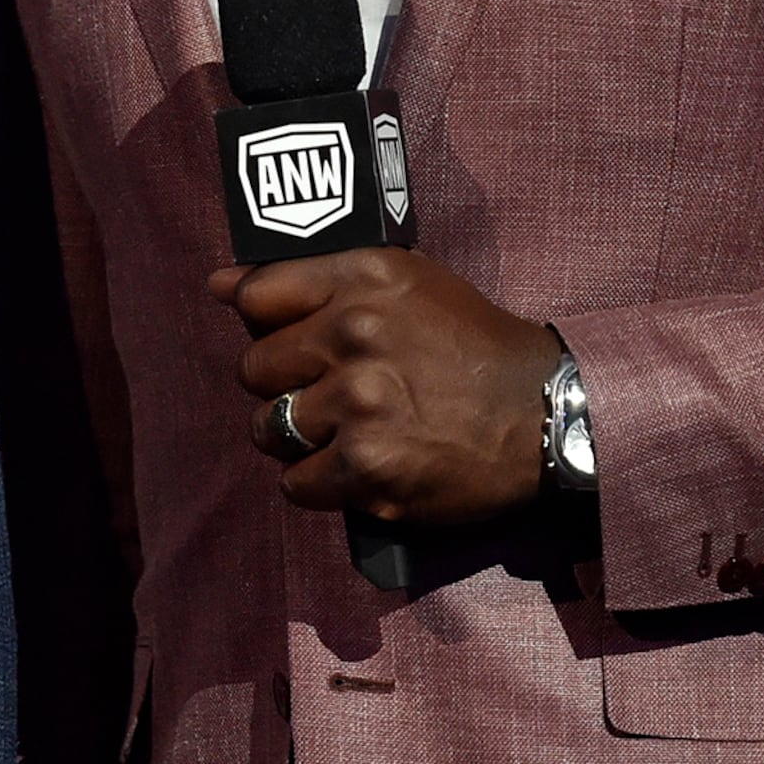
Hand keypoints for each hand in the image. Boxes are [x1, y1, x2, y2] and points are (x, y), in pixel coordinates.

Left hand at [215, 248, 564, 525]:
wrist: (545, 412)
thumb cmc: (472, 344)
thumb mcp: (405, 282)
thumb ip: (314, 279)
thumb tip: (218, 286)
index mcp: (362, 279)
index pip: (257, 295)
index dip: (264, 323)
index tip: (286, 339)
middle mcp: (354, 335)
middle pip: (254, 368)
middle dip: (282, 385)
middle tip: (326, 393)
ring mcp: (360, 406)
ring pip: (268, 429)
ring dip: (297, 438)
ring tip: (343, 434)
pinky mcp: (368, 470)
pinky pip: (296, 484)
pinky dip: (318, 484)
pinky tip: (355, 469)